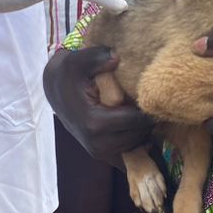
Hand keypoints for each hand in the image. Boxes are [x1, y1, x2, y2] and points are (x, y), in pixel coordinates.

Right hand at [43, 47, 153, 163]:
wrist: (56, 92)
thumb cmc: (70, 76)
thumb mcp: (78, 61)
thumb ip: (96, 57)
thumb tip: (116, 58)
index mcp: (94, 122)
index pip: (134, 121)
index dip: (147, 110)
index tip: (155, 96)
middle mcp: (97, 143)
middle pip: (138, 135)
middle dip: (148, 120)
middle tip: (153, 102)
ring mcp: (99, 152)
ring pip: (136, 145)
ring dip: (144, 130)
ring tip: (144, 110)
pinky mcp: (101, 155)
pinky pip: (129, 152)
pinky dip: (136, 140)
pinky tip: (136, 123)